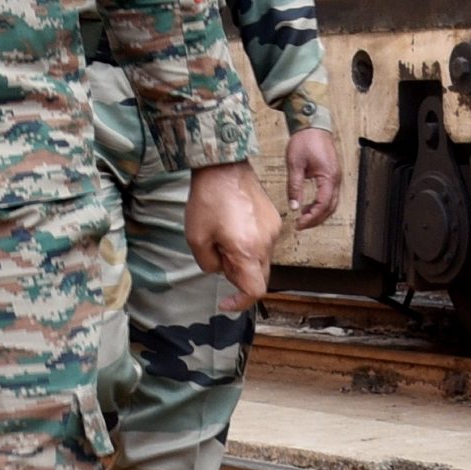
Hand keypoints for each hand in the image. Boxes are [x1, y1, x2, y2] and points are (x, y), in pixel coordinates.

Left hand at [185, 161, 280, 302]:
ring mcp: (274, 230)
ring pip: (262, 260)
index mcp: (248, 250)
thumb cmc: (208, 200)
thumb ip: (209, 264)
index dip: (240, 302)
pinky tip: (234, 226)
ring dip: (244, 259)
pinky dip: (250, 244)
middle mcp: (266, 243)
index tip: (225, 302)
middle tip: (218, 257)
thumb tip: (220, 269)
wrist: (224, 167)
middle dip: (239, 276)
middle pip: (260, 277)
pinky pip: (264, 243)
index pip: (255, 290)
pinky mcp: (274, 219)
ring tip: (224, 236)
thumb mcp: (196, 238)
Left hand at [282, 125, 343, 229]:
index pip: (323, 205)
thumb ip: (294, 187)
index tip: (299, 223)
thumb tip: (294, 206)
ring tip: (304, 217)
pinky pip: (330, 195)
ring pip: (332, 203)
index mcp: (328, 177)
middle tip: (301, 225)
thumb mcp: (295, 165)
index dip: (311, 217)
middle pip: (330, 208)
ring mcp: (335, 177)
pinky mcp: (332, 175)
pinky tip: (309, 205)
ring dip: (319, 213)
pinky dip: (321, 204)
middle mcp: (336, 179)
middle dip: (316, 219)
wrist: (313, 125)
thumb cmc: (305, 141)